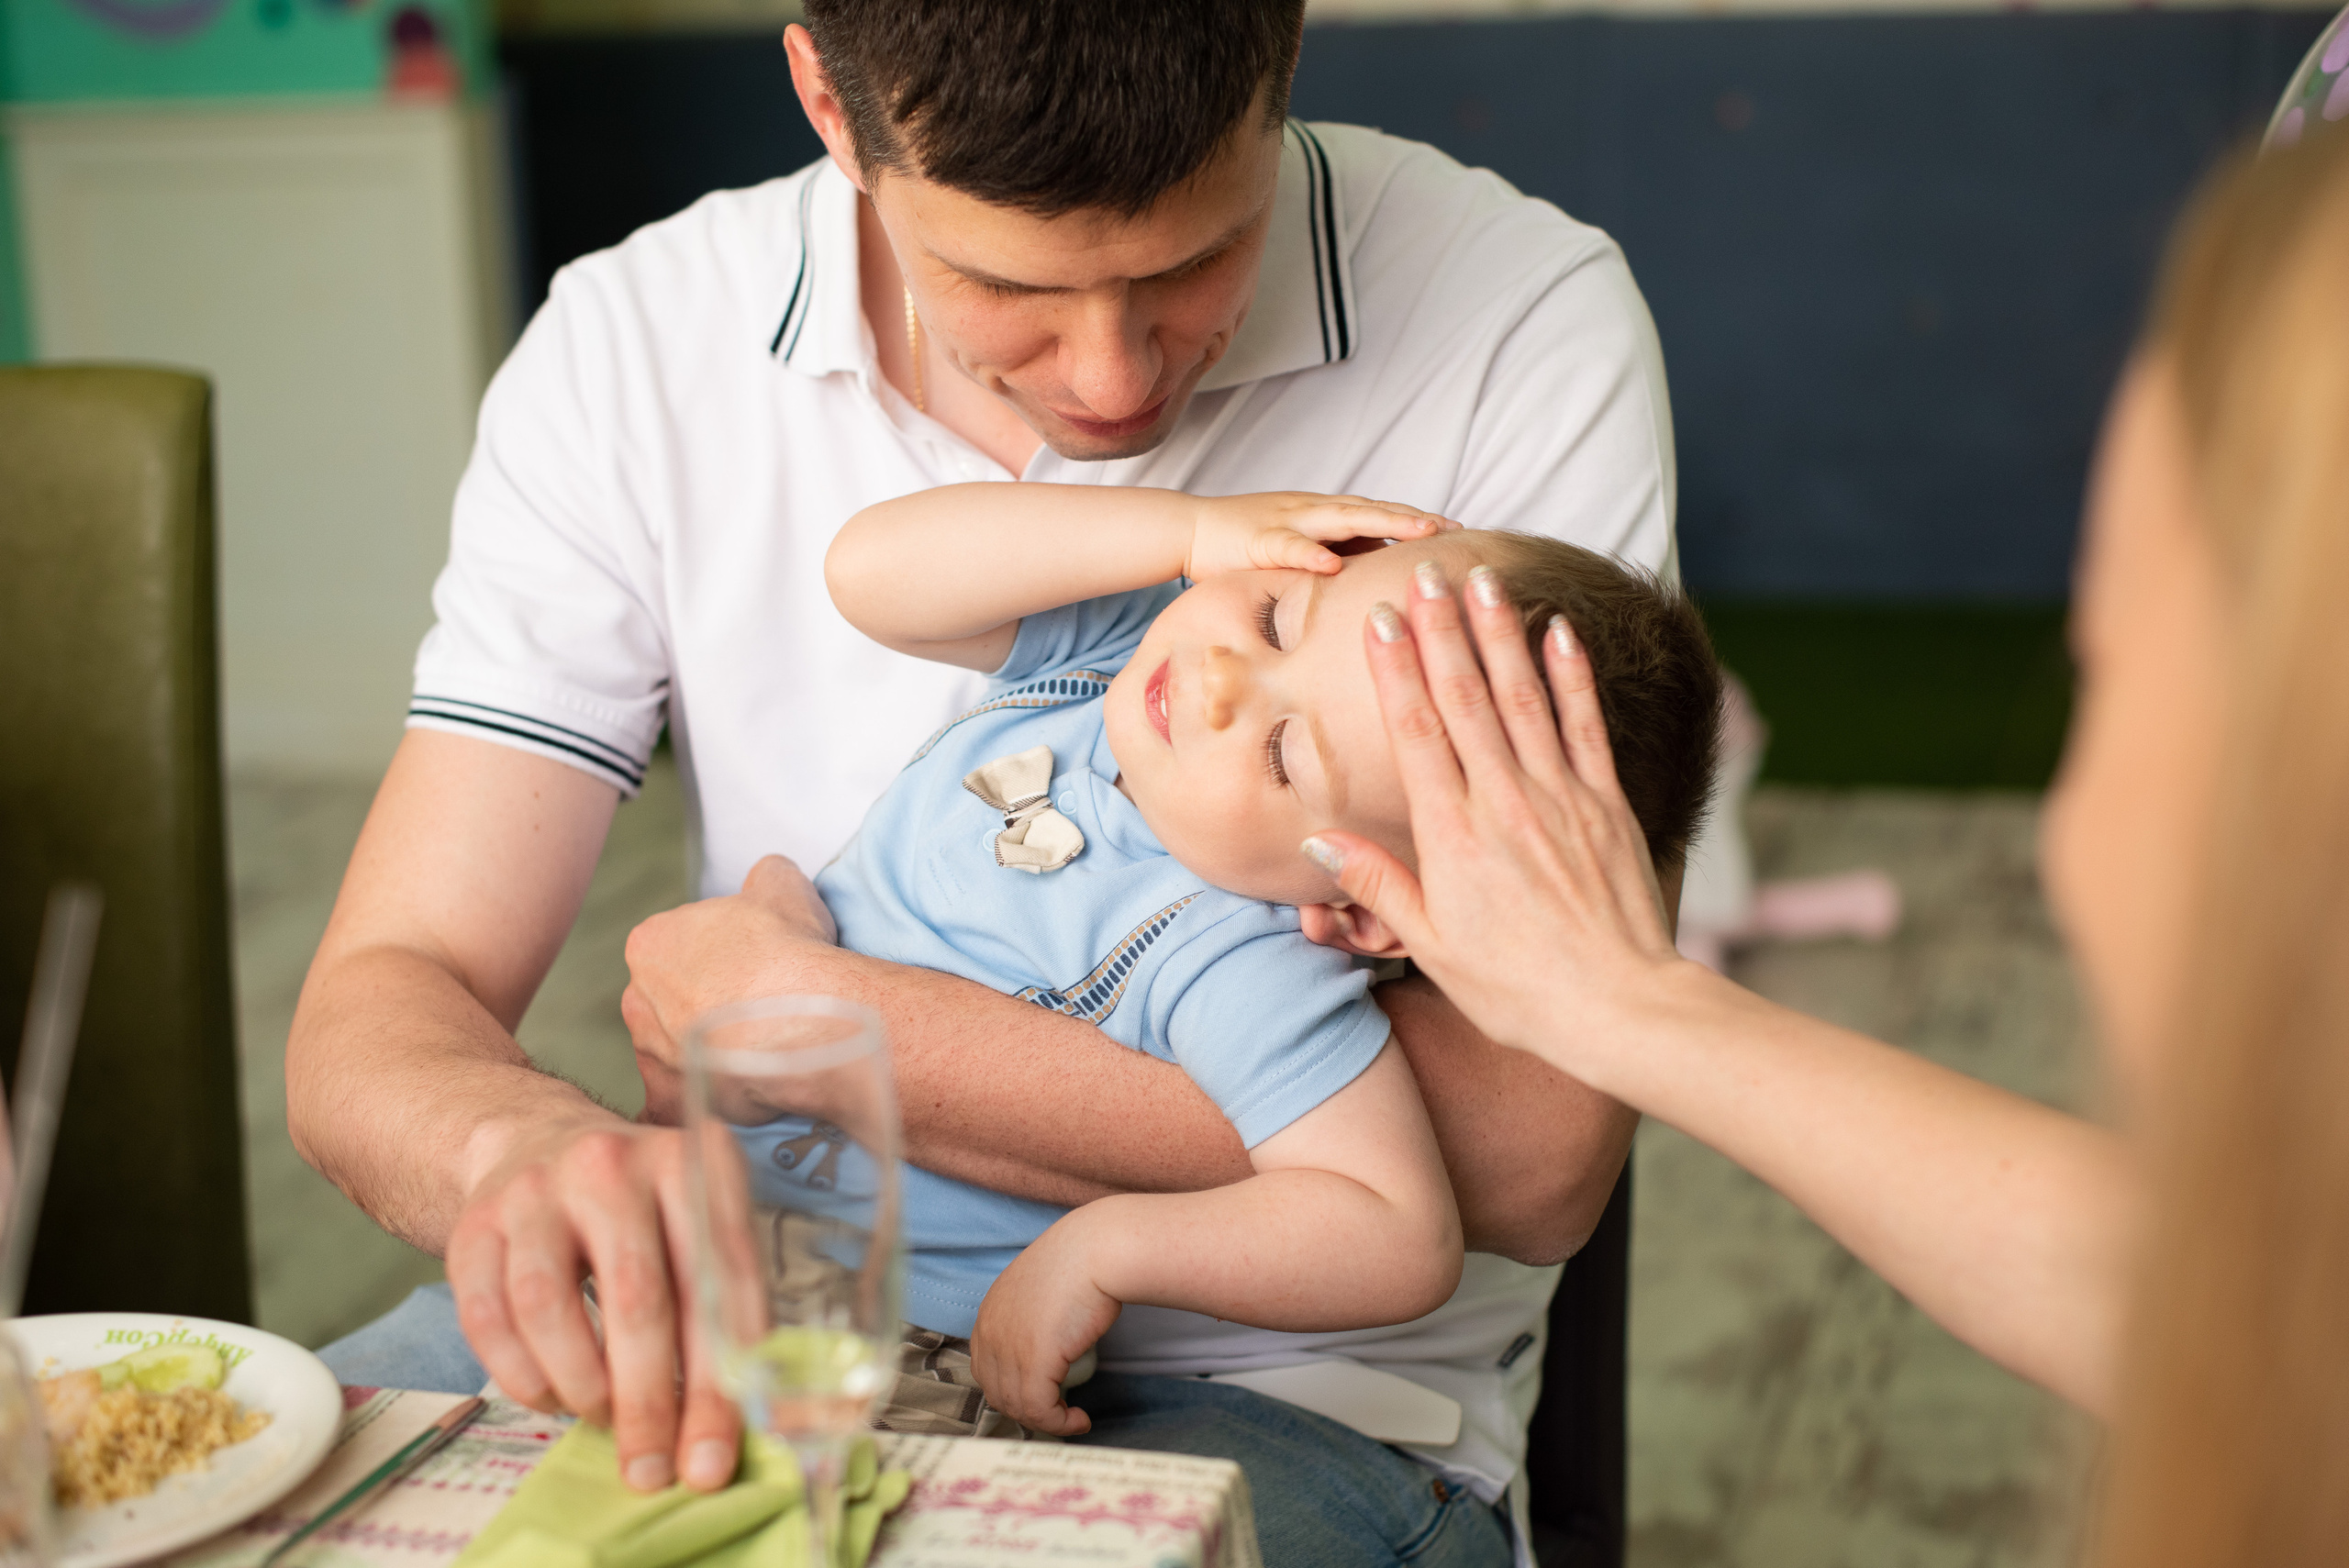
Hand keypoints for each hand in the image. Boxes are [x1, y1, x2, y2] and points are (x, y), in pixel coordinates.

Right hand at [443, 1117, 741, 1491]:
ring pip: (550, 1308)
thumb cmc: (640, 1209)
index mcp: (692, 1162)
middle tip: (652, 1468)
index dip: (720, 1380)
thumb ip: (724, 1308)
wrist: (536, 1143)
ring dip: (582, 1387)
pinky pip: (488, 1319)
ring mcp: (536, 1191)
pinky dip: (522, 1376)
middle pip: (637, 1298)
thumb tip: (742, 1421)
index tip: (714, 1458)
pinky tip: (552, 1394)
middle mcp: (612, 1165)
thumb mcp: (697, 1227)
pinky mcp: (475, 1224)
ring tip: (602, 1417)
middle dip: (648, 1402)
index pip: (720, 1282)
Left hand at [623, 856, 839, 1124]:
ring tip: (759, 1050)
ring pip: (676, 1051)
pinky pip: (683, 1101)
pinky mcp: (669, 1102)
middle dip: (703, 1004)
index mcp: (651, 944)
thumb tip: (765, 877)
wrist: (804, 1024)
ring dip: (707, 1050)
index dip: (717, 954)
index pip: (676, 945)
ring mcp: (649, 1056)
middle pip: (669, 999)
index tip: (749, 964)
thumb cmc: (789, 952)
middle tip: (754, 1008)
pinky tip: (740, 1090)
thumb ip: (763, 876)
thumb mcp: (782, 885)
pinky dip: (705, 1098)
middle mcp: (636, 1000)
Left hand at [969, 1212, 1122, 1436]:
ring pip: (1018, 1406)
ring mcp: (1008, 1348)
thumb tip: (1048, 1342)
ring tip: (1073, 1418)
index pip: (986, 1370)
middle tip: (1058, 1412)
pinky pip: (1039, 1410)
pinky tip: (1080, 1420)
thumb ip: (1031, 1317)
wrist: (1096, 1250)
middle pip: (997, 1393)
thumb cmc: (1080, 1262)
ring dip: (1047, 1421)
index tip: (1041, 1396)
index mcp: (989, 1313)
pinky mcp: (1033, 1362)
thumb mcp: (1040, 1290)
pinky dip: (1060, 1423)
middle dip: (1028, 1410)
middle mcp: (990, 1333)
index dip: (1012, 1390)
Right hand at [1184, 492, 1453, 580]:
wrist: (1189, 531)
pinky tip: (1333, 565)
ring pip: (1344, 518)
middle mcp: (1315, 511)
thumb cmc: (1246, 548)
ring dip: (1384, 522)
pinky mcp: (1258, 540)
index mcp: (1326, 516)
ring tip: (1421, 530)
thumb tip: (1378, 579)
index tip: (1459, 532)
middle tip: (1455, 529)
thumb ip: (1337, 560)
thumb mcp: (1302, 553)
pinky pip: (1288, 547)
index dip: (1419, 521)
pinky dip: (1311, 554)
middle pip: (1375, 511)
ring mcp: (1289, 521)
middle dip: (1416, 519)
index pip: (1382, 515)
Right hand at [1298, 561, 1691, 1068]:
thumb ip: (1378, 885)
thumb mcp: (1430, 947)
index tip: (1379, 620)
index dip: (1396, 670)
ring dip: (1500, 633)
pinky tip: (1557, 632)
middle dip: (1442, 630)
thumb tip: (1320, 840)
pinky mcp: (1607, 804)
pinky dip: (1572, 675)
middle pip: (1466, 698)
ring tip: (1483, 579)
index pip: (1416, 733)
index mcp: (1453, 835)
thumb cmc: (1517, 989)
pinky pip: (1585, 726)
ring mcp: (1560, 797)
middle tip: (1424, 573)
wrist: (1619, 1008)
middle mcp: (1504, 802)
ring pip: (1523, 698)